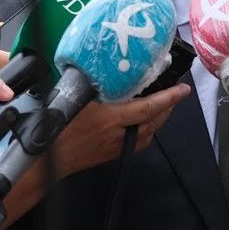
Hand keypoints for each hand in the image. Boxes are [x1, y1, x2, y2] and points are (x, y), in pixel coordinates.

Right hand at [50, 84, 191, 180]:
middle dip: (168, 108)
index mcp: (109, 118)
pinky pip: (138, 142)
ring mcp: (115, 147)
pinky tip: (143, 123)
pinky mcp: (111, 155)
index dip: (169, 98)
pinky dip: (146, 131)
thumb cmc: (54, 126)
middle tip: (175, 93)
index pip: (148, 107)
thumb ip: (91, 86)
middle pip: (154, 122)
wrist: (45, 159)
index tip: (183, 89)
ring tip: (162, 105)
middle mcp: (117, 135)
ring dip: (158, 119)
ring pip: (148, 133)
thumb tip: (105, 70)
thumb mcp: (73, 98)